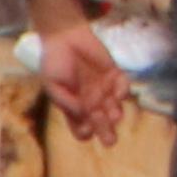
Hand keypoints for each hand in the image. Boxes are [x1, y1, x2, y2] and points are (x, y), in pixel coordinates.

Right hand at [35, 19, 128, 146]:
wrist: (64, 36)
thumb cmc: (55, 62)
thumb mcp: (54, 85)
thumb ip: (67, 102)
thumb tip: (83, 116)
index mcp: (73, 107)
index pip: (81, 128)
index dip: (84, 132)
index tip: (85, 129)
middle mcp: (90, 102)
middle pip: (100, 123)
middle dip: (106, 133)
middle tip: (110, 141)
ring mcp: (103, 89)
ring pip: (114, 108)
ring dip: (115, 114)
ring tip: (114, 116)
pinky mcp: (113, 75)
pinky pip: (122, 88)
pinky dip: (122, 92)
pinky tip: (118, 94)